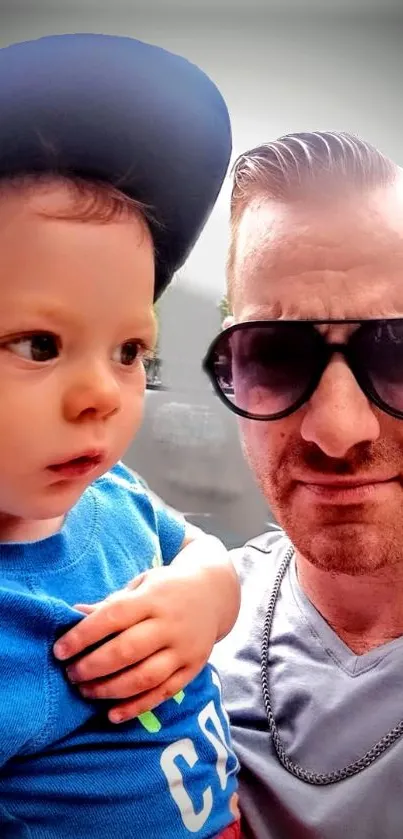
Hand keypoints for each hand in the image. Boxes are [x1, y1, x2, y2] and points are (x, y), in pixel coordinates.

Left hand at [53, 564, 221, 723]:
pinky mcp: (193, 669)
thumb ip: (111, 603)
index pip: (114, 617)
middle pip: (127, 651)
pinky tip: (113, 714)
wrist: (214, 594)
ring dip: (110, 690)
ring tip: (85, 691)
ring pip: (144, 677)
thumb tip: (75, 613)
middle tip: (71, 674)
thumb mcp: (141, 584)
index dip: (84, 635)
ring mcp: (184, 649)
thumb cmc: (167, 588)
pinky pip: (164, 693)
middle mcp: (170, 625)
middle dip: (93, 666)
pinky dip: (137, 707)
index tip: (60, 650)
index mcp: (153, 598)